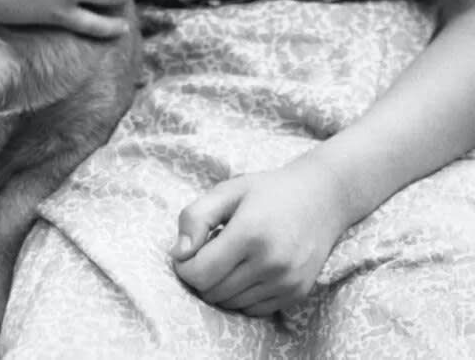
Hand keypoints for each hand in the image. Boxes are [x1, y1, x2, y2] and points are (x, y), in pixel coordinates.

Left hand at [172, 157, 347, 315]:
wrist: (322, 198)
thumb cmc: (268, 191)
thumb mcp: (227, 191)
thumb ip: (196, 217)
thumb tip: (179, 253)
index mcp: (249, 233)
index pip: (200, 274)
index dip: (184, 265)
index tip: (188, 250)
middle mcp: (270, 263)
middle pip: (212, 292)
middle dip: (201, 275)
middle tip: (210, 250)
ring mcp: (286, 282)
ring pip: (231, 304)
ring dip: (221, 285)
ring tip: (232, 256)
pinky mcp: (296, 293)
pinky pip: (253, 310)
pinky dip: (241, 295)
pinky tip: (247, 269)